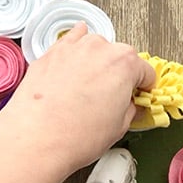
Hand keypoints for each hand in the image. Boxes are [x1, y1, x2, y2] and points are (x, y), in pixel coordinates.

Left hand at [0, 21, 155, 171]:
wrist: (36, 139)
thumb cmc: (76, 135)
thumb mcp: (118, 128)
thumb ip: (130, 109)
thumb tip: (128, 106)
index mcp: (125, 64)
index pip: (146, 72)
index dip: (144, 87)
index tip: (139, 95)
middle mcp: (101, 48)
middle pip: (120, 57)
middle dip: (120, 74)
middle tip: (111, 97)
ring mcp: (74, 47)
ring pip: (95, 48)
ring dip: (96, 63)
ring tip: (87, 88)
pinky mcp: (50, 53)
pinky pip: (70, 43)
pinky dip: (75, 52)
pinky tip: (73, 65)